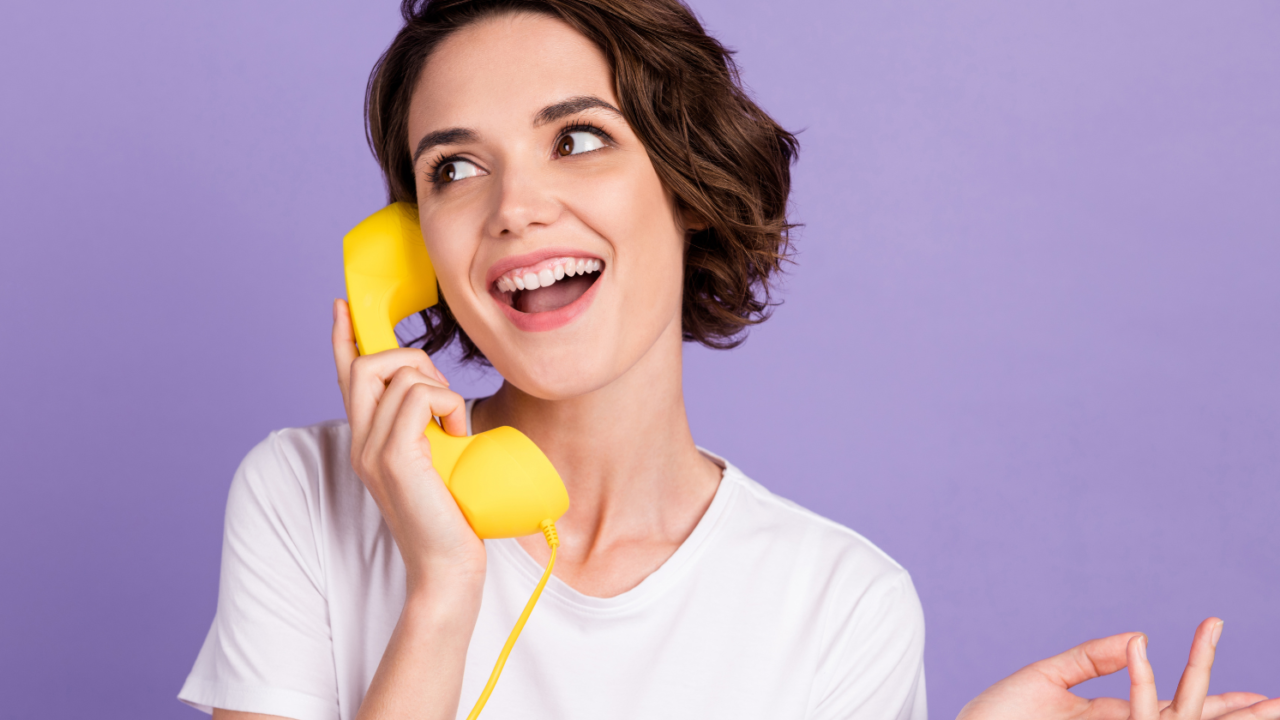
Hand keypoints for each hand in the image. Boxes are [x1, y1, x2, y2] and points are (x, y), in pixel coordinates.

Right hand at [331, 299, 484, 597]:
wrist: (446, 569)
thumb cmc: (451, 517)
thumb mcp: (435, 461)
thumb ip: (425, 429)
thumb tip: (441, 395)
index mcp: (367, 441)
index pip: (346, 378)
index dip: (343, 339)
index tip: (341, 307)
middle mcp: (361, 442)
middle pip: (367, 364)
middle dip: (411, 359)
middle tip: (443, 396)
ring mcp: (373, 450)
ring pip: (400, 375)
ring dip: (440, 388)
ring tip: (454, 427)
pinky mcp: (395, 457)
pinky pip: (419, 397)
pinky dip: (447, 404)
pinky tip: (456, 434)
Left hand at [957, 618, 1277, 719]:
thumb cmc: (996, 717)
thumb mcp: (1046, 678)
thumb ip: (1091, 657)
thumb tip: (1140, 637)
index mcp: (1115, 718)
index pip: (1178, 705)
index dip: (1217, 696)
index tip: (1260, 693)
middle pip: (1190, 718)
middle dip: (1237, 713)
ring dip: (1221, 712)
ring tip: (1265, 702)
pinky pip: (1133, 715)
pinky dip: (1147, 690)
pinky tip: (1154, 659)